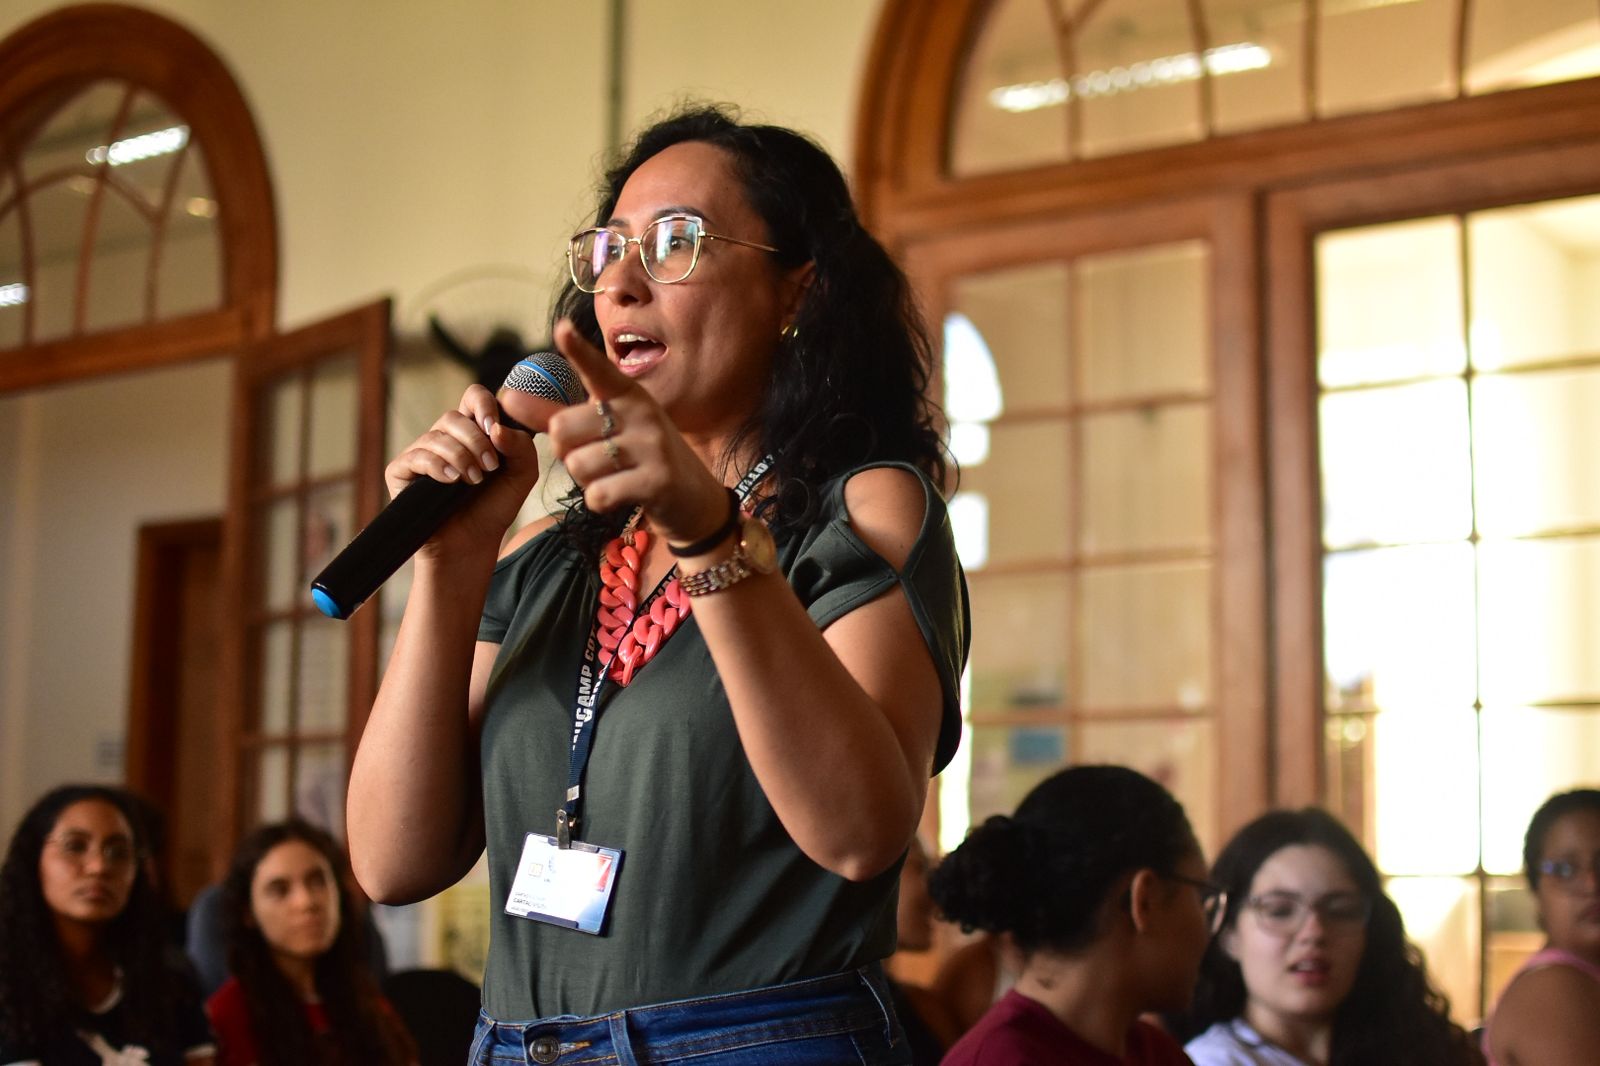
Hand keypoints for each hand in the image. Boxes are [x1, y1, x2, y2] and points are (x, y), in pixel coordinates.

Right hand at [382, 384, 540, 555]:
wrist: (472, 544)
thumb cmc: (493, 507)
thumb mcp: (521, 475)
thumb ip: (521, 447)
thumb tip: (496, 428)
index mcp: (472, 431)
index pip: (473, 397)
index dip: (484, 405)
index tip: (495, 428)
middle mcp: (444, 438)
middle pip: (454, 416)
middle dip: (476, 440)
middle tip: (490, 466)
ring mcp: (421, 453)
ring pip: (437, 436)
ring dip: (461, 457)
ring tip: (473, 481)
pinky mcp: (401, 471)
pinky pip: (417, 456)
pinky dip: (438, 466)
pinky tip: (452, 481)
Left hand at [547, 319, 732, 544]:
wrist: (694, 499)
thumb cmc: (639, 458)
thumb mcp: (604, 429)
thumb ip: (553, 415)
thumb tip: (507, 397)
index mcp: (627, 394)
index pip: (598, 368)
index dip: (578, 350)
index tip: (561, 328)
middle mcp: (641, 413)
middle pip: (563, 429)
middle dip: (565, 452)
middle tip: (594, 458)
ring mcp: (652, 446)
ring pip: (578, 465)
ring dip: (586, 480)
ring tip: (615, 477)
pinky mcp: (657, 480)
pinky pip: (597, 493)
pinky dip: (600, 501)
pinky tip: (621, 496)